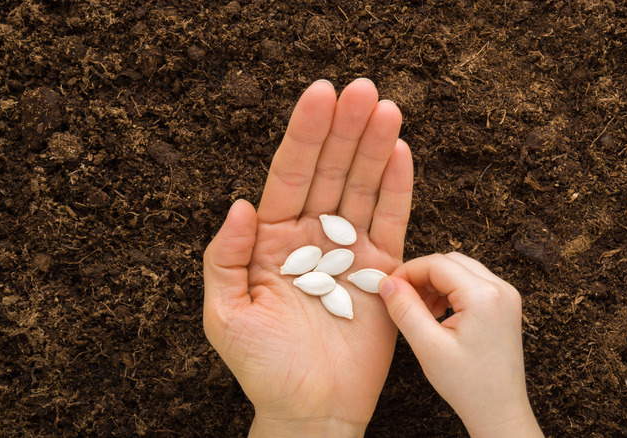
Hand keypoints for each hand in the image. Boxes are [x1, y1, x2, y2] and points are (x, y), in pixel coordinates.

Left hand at [203, 79, 412, 435]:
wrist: (310, 407)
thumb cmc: (262, 365)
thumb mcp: (225, 313)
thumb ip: (226, 256)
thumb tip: (240, 204)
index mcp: (274, 240)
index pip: (290, 174)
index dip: (305, 134)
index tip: (319, 94)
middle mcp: (313, 236)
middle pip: (331, 171)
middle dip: (345, 129)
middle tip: (361, 89)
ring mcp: (351, 251)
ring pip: (363, 188)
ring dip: (375, 148)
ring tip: (386, 108)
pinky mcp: (383, 271)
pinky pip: (392, 222)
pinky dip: (398, 188)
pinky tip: (401, 153)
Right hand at [378, 252, 542, 437]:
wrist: (500, 410)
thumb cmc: (469, 385)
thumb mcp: (428, 347)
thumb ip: (405, 310)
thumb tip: (387, 283)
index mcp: (484, 296)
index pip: (437, 264)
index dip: (407, 272)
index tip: (388, 287)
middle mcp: (500, 289)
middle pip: (450, 262)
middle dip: (422, 275)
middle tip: (401, 298)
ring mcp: (506, 296)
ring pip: (461, 271)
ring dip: (435, 283)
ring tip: (419, 309)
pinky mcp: (504, 305)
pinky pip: (472, 284)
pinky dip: (450, 291)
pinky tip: (437, 313)